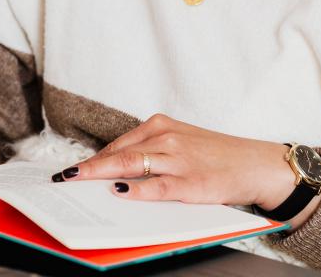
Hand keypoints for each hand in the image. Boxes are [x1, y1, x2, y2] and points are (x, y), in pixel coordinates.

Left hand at [51, 113, 296, 210]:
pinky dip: (139, 190)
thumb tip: (115, 173)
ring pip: (132, 165)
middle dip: (89, 167)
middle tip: (64, 177)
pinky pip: (159, 186)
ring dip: (103, 175)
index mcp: (161, 125)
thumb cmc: (215, 155)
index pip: (118, 143)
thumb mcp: (179, 143)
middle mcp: (166, 137)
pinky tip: (121, 193)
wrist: (256, 163)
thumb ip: (150, 152)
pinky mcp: (192, 181)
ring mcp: (178, 158)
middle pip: (119, 153)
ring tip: (81, 183)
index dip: (93, 158)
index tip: (71, 169)